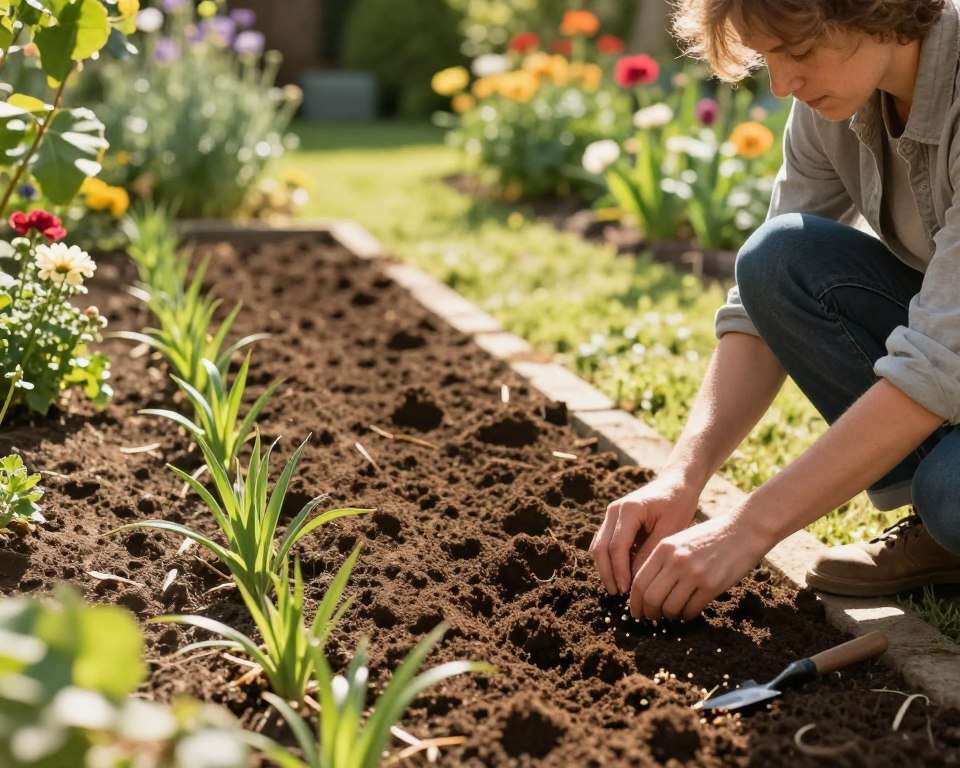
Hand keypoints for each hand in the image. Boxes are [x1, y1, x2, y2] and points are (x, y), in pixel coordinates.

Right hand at [589, 473, 699, 595]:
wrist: (677, 483)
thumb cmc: (678, 504)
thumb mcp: (670, 529)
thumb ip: (651, 552)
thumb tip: (636, 579)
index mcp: (629, 509)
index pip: (616, 547)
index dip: (619, 571)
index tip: (627, 591)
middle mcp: (614, 510)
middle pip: (600, 548)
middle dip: (607, 573)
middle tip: (619, 594)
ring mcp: (611, 514)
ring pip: (599, 546)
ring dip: (606, 568)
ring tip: (619, 589)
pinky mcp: (613, 519)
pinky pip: (605, 543)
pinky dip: (610, 560)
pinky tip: (622, 575)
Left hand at [628, 511, 771, 621]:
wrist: (743, 531)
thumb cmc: (709, 537)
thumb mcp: (679, 541)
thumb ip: (662, 561)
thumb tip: (645, 590)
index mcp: (664, 548)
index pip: (639, 582)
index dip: (635, 601)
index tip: (636, 611)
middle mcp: (676, 561)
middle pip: (651, 598)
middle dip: (648, 613)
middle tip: (651, 618)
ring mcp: (694, 574)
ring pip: (670, 607)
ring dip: (669, 616)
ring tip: (672, 614)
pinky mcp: (712, 585)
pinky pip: (691, 609)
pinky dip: (687, 615)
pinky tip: (688, 612)